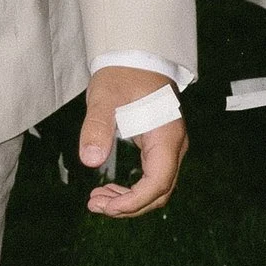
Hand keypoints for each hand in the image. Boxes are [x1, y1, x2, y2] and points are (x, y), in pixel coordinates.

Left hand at [79, 66, 185, 218]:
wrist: (136, 58)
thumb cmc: (121, 75)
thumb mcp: (104, 98)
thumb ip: (97, 127)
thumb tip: (90, 161)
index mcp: (166, 136)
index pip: (157, 183)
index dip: (133, 201)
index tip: (107, 207)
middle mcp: (174, 145)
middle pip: (160, 192)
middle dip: (129, 206)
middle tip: (94, 206)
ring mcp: (170, 147)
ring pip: (158, 188)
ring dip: (130, 200)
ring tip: (97, 200)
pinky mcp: (162, 146)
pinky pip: (153, 177)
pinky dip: (133, 189)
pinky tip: (110, 190)